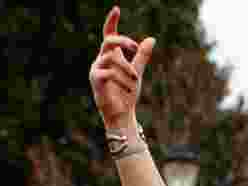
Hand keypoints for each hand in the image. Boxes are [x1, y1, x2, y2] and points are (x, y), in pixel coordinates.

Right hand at [89, 6, 154, 129]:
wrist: (122, 114)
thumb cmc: (127, 94)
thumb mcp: (137, 72)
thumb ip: (142, 56)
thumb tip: (151, 39)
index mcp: (111, 56)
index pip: (109, 34)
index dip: (111, 21)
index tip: (116, 9)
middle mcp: (101, 60)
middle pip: (109, 40)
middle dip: (123, 41)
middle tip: (135, 47)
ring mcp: (96, 69)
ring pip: (112, 58)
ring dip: (127, 68)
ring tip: (135, 80)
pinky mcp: (95, 80)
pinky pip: (108, 72)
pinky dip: (122, 79)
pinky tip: (128, 87)